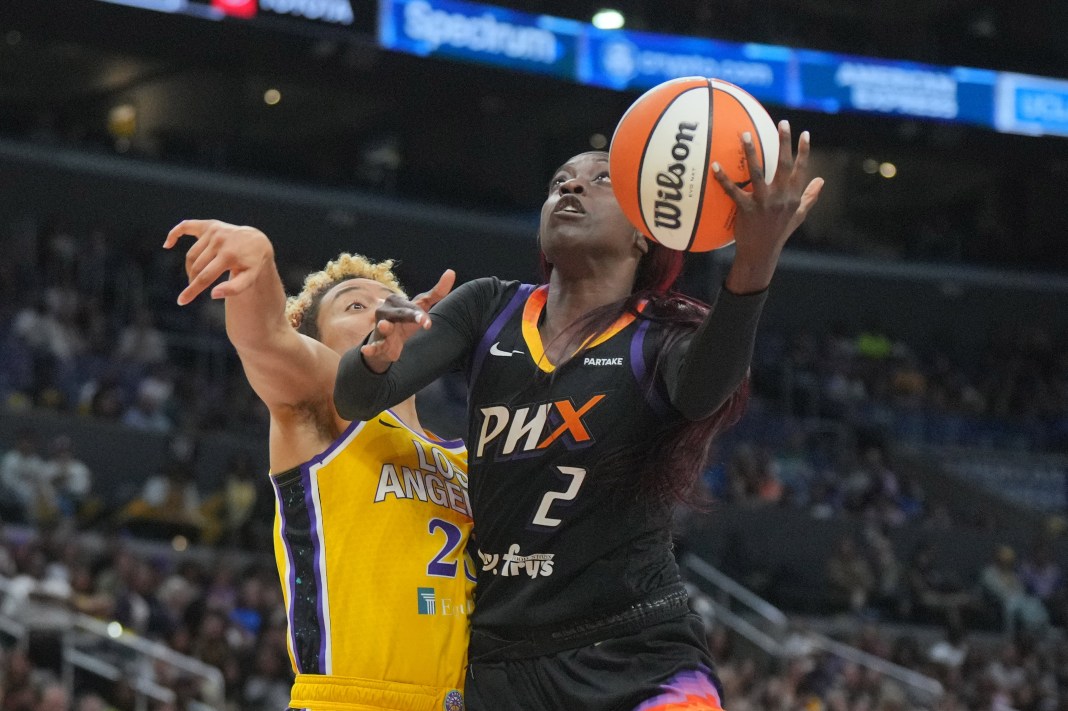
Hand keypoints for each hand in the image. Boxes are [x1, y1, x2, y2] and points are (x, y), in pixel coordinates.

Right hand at [163, 219, 272, 304]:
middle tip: (195, 288)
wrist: (257, 242)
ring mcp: (213, 231)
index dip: (192, 290)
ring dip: (190, 267)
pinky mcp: (209, 225)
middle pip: (196, 266)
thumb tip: (213, 294)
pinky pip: (186, 226)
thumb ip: (234, 289)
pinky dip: (174, 234)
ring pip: (191, 254)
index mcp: (229, 256)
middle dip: (193, 280)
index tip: (181, 301)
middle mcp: (220, 241)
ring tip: (197, 275)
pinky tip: (167, 245)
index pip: (205, 277)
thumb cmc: (252, 264)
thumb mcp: (250, 278)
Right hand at [360, 269, 455, 367]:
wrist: (387, 342)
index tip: (428, 323)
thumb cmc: (405, 320)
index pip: (411, 307)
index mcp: (396, 301)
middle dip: (410, 317)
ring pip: (383, 326)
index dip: (419, 315)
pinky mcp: (376, 344)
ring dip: (384, 327)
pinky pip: (372, 346)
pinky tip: (367, 349)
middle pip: (400, 314)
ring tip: (384, 325)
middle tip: (423, 322)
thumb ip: (436, 292)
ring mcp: (380, 327)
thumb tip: (451, 272)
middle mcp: (385, 311)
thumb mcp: (421, 306)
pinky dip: (370, 348)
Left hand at [712, 121, 823, 292]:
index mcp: (793, 197)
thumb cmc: (778, 233)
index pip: (802, 170)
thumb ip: (810, 197)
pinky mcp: (746, 209)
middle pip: (784, 166)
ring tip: (745, 135)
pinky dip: (723, 179)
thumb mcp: (798, 216)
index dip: (804, 152)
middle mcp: (781, 198)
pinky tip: (714, 166)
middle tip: (782, 122)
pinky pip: (733, 191)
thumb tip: (821, 180)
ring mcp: (763, 203)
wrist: (761, 253)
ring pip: (758, 173)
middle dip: (785, 143)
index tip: (805, 133)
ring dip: (751, 153)